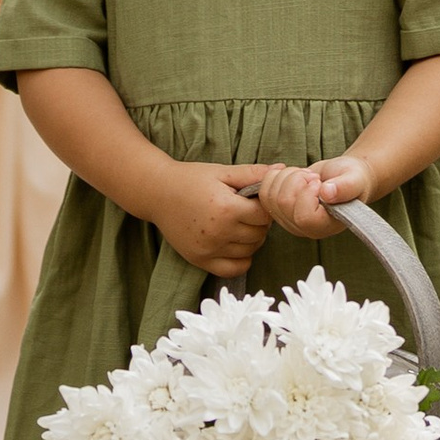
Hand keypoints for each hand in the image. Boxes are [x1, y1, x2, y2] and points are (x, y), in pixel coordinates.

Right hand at [157, 163, 272, 277]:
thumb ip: (253, 173)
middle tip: (245, 211)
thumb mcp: (222, 172)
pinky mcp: (200, 260)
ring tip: (238, 224)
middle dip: (258, 222)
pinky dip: (241, 259)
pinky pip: (234, 269)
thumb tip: (281, 171)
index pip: (265, 215)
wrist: (158, 193)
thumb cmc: (191, 179)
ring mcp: (209, 249)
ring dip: (250, 239)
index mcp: (226, 208)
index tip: (254, 200)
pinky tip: (235, 243)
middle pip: (259, 234)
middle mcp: (219, 232)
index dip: (264, 206)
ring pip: (249, 251)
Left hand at [246, 155, 367, 239]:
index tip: (319, 182)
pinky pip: (263, 191)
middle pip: (283, 202)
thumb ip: (346, 187)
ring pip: (270, 196)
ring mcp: (288, 220)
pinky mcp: (278, 210)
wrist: (343, 177)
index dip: (306, 194)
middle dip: (297, 179)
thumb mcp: (355, 179)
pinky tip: (293, 175)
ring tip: (306, 176)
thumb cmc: (352, 180)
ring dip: (287, 176)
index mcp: (325, 226)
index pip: (303, 217)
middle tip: (313, 177)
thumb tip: (327, 192)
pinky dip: (275, 176)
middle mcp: (304, 228)